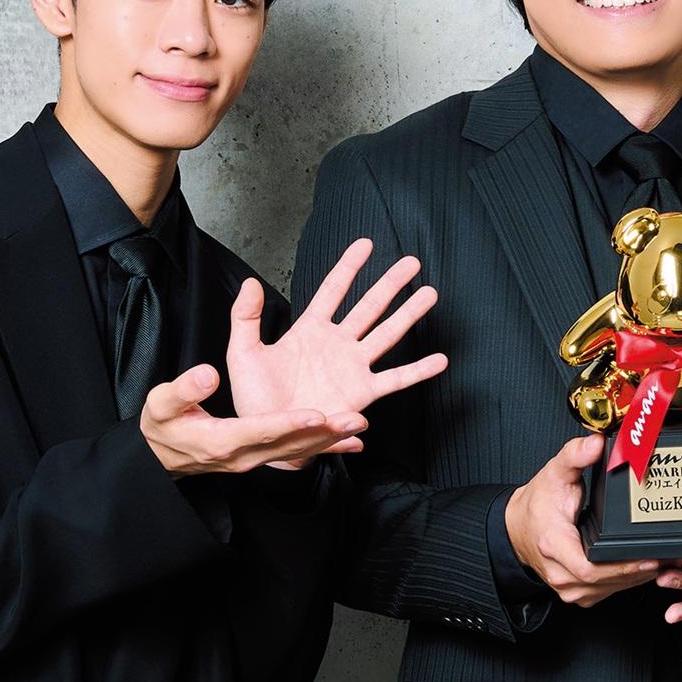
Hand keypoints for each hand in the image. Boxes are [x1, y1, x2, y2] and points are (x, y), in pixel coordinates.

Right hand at [141, 363, 367, 477]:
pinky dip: (327, 450)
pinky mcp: (262, 457)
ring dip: (332, 439)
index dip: (290, 423)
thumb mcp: (163, 404)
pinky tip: (352, 445)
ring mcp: (255, 460)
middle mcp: (244, 455)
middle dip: (325, 433)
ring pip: (299, 450)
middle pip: (290, 444)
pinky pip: (299, 454)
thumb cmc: (163, 426)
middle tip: (355, 420)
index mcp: (221, 440)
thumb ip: (185, 390)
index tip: (315, 414)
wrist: (162, 457)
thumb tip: (207, 374)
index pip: (262, 431)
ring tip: (360, 425)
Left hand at [227, 239, 448, 461]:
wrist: (268, 436)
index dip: (350, 266)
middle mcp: (337, 345)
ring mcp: (352, 368)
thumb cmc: (255, 398)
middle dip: (391, 284)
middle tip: (412, 263)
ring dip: (408, 315)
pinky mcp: (362, 394)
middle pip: (369, 307)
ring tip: (429, 295)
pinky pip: (395, 379)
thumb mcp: (243, 353)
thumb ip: (245, 317)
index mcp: (310, 331)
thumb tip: (250, 282)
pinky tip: (439, 360)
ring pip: (387, 335)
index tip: (367, 245)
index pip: (333, 290)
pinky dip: (418, 371)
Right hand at [505, 436, 658, 606]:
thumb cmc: (538, 504)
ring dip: (637, 577)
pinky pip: (606, 591)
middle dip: (638, 570)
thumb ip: (575, 455)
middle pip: (605, 580)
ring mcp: (568, 587)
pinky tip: (646, 568)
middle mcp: (559, 572)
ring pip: (609, 589)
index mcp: (554, 544)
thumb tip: (596, 443)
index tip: (646, 558)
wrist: (518, 527)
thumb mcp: (554, 473)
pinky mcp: (577, 592)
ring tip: (666, 562)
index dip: (620, 567)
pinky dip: (628, 581)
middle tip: (668, 557)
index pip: (588, 568)